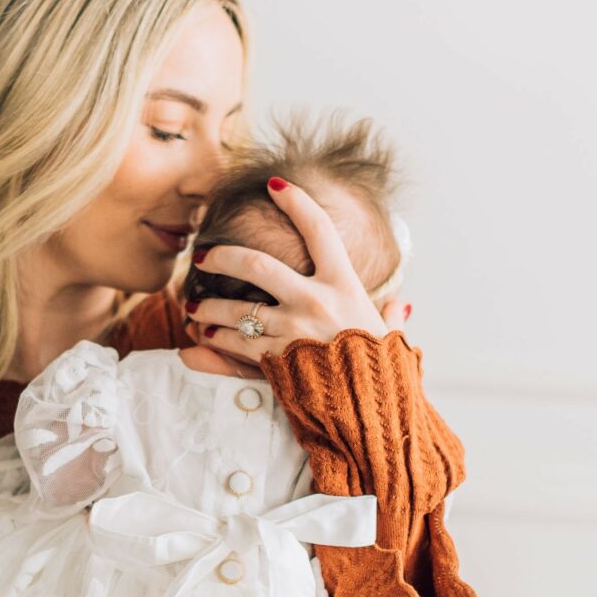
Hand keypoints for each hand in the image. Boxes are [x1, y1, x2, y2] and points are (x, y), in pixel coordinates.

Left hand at [183, 177, 410, 365]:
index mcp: (345, 285)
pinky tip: (205, 337)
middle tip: (203, 256)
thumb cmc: (383, 373)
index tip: (273, 183)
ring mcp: (294, 329)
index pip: (318, 228)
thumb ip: (391, 317)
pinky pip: (237, 343)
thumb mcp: (390, 338)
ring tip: (194, 308)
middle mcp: (316, 300)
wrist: (374, 412)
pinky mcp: (277, 359)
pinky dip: (217, 339)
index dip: (295, 201)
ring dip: (210, 307)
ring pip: (237, 308)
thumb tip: (402, 306)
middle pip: (256, 264)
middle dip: (223, 256)